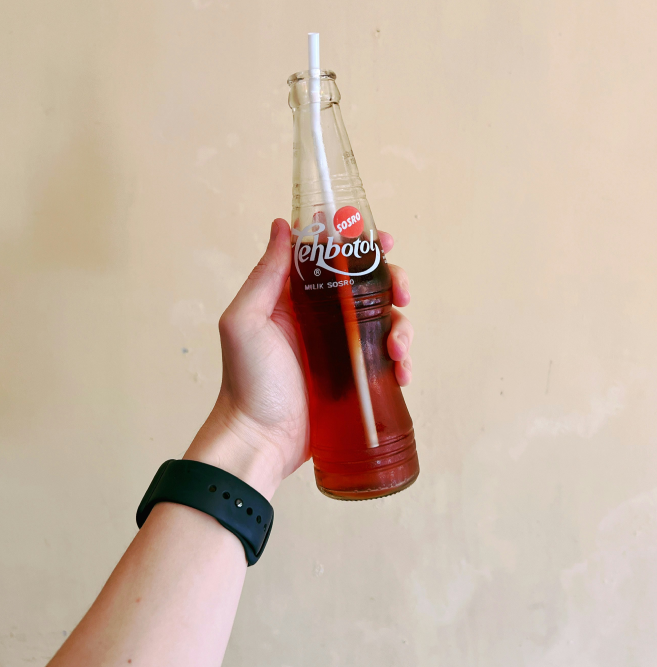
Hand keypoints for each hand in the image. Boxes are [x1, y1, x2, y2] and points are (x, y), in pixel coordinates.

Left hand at [184, 219, 413, 497]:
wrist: (259, 441)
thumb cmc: (246, 381)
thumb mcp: (246, 321)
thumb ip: (265, 274)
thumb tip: (283, 225)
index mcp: (295, 297)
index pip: (331, 258)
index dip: (358, 244)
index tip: (380, 240)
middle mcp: (321, 318)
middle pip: (368, 286)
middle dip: (393, 282)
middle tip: (401, 292)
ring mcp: (340, 349)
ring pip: (384, 322)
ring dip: (401, 327)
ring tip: (396, 348)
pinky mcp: (355, 379)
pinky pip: (387, 361)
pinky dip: (401, 362)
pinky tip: (400, 373)